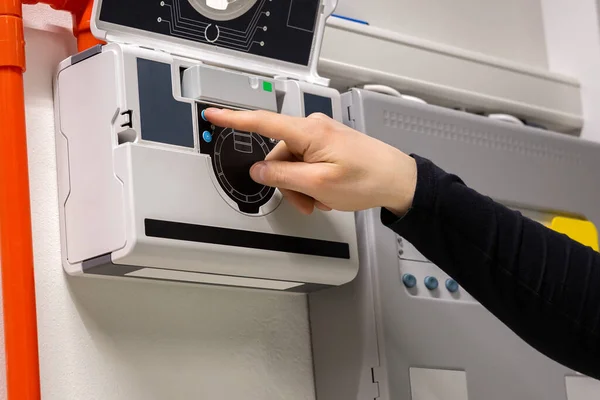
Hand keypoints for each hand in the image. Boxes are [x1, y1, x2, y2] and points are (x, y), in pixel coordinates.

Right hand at [204, 108, 416, 215]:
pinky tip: (326, 194)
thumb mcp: (319, 184)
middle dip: (287, 183)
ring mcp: (321, 137)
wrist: (398, 180)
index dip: (234, 119)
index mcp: (308, 132)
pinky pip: (306, 164)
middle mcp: (313, 128)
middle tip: (307, 202)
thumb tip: (258, 169)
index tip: (213, 113)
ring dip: (300, 187)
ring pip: (292, 164)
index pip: (262, 122)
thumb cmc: (368, 178)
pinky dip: (310, 182)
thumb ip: (283, 176)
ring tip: (321, 201)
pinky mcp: (328, 145)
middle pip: (278, 156)